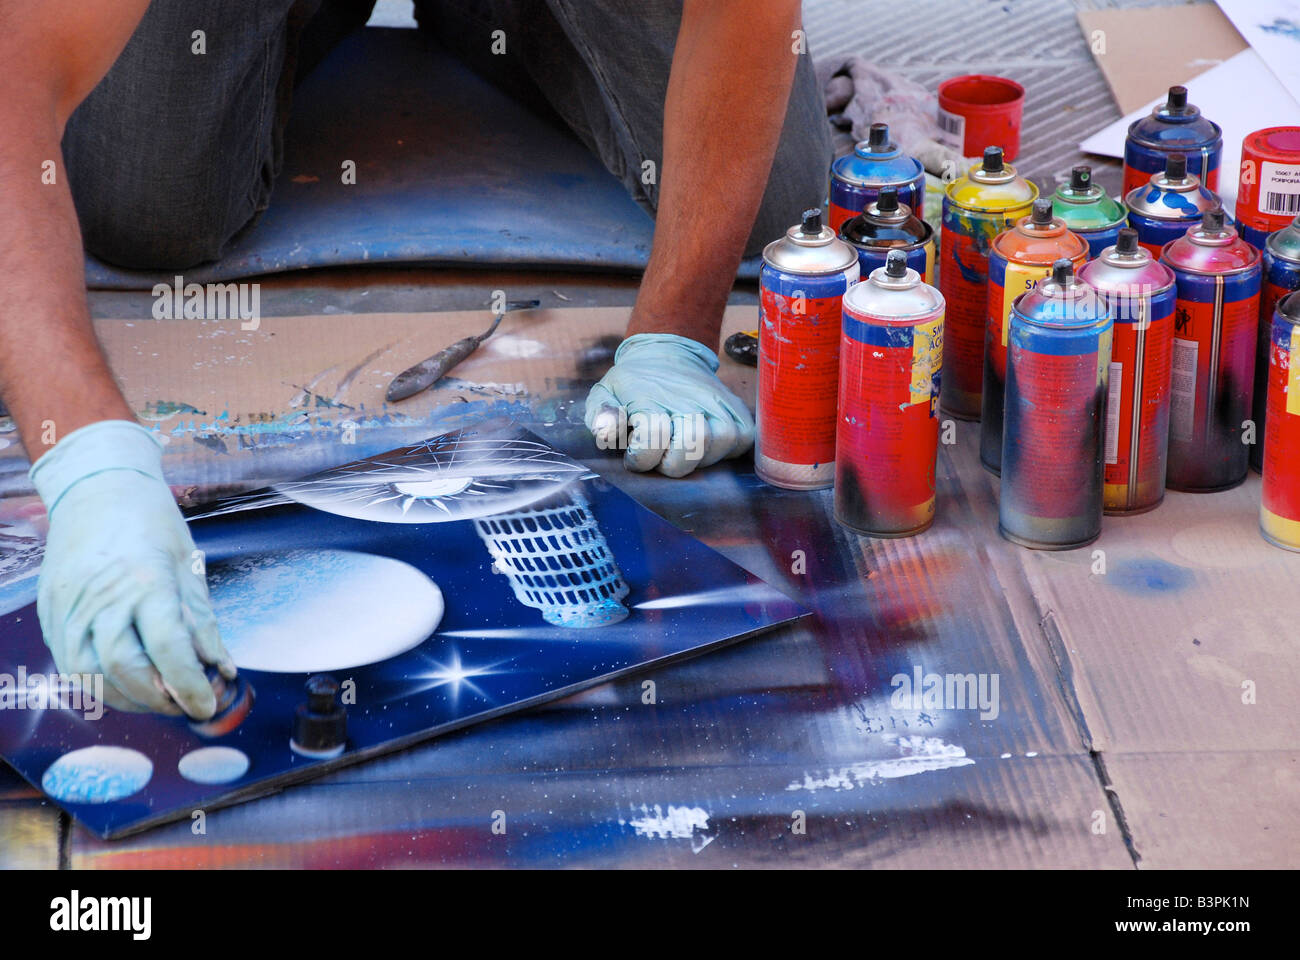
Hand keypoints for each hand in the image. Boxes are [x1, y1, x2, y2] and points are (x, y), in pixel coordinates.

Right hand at [31, 420, 232, 717]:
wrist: (97, 488)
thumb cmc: (150, 523)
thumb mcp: (189, 566)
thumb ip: (201, 623)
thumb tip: (220, 669)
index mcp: (146, 582)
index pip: (168, 649)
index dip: (189, 686)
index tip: (207, 704)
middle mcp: (102, 598)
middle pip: (125, 669)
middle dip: (159, 699)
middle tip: (185, 703)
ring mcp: (69, 607)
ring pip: (91, 674)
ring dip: (128, 698)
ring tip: (160, 697)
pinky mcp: (50, 613)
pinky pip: (69, 664)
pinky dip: (99, 683)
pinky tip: (126, 684)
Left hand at [584, 333, 753, 476]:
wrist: (668, 354)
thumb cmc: (634, 383)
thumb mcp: (606, 392)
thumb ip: (600, 413)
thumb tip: (607, 428)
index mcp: (653, 398)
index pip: (653, 440)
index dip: (640, 457)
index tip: (636, 449)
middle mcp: (690, 400)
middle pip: (690, 449)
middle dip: (671, 462)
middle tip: (663, 451)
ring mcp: (719, 405)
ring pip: (718, 447)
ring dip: (698, 457)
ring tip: (683, 445)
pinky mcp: (740, 412)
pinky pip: (741, 443)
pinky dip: (725, 450)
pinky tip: (706, 443)